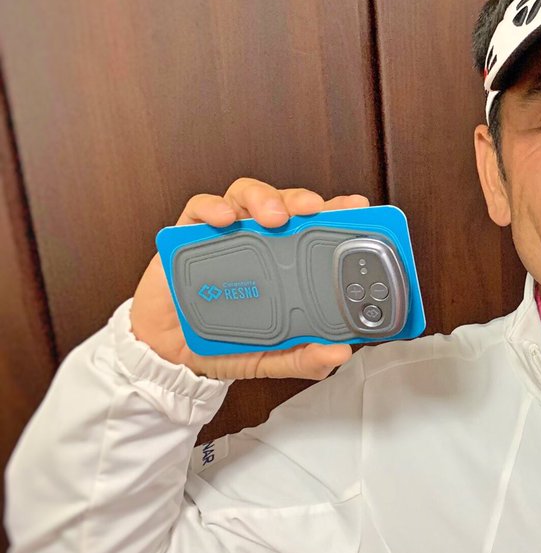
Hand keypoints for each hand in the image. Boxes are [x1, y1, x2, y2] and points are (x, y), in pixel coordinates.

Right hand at [130, 177, 370, 380]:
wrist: (171, 355)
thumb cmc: (226, 344)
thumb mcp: (272, 357)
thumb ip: (304, 357)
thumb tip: (339, 353)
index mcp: (288, 262)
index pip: (317, 228)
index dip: (338, 213)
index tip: (357, 208)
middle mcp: (261, 241)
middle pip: (286, 204)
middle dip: (303, 200)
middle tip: (313, 210)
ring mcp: (225, 234)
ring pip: (247, 195)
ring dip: (263, 197)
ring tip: (273, 216)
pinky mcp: (188, 235)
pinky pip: (199, 208)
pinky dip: (212, 207)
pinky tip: (224, 220)